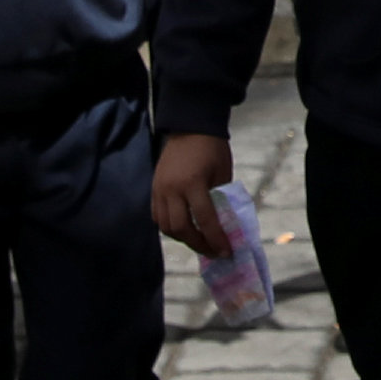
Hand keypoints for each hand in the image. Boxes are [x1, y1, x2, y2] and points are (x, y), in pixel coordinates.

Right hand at [151, 131, 234, 258]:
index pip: (205, 219)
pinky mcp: (153, 189)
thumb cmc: (212, 149)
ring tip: (200, 243)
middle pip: (181, 228)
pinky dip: (170, 228)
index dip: (216, 239)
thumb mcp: (222, 173)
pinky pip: (158, 217)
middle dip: (199, 244)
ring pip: (166, 226)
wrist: (189, 127)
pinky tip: (185, 230)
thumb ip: (220, 199)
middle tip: (214, 252)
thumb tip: (223, 226)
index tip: (226, 252)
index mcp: (193, 183)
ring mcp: (159, 190)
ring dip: (183, 239)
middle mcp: (172, 189)